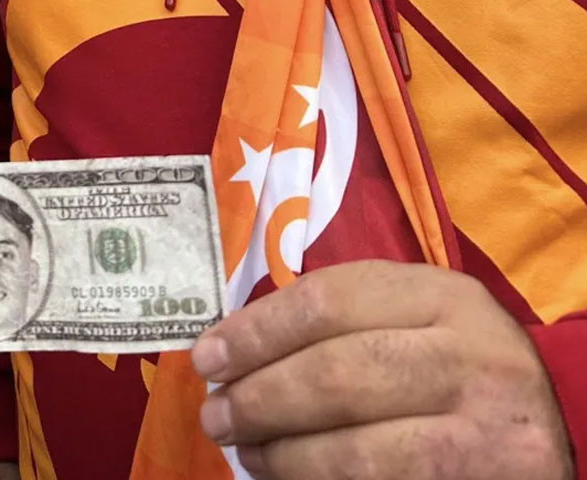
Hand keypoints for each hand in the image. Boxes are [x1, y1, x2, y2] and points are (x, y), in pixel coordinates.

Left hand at [192, 261, 572, 479]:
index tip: (206, 359)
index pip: (328, 302)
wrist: (549, 430)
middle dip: (259, 400)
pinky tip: (290, 479)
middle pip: (336, 375)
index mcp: (443, 295)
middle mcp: (472, 355)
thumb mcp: (412, 322)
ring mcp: (487, 428)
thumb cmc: (450, 367)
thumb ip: (338, 323)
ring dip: (283, 457)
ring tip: (247, 454)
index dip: (255, 333)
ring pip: (357, 450)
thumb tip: (229, 349)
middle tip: (216, 417)